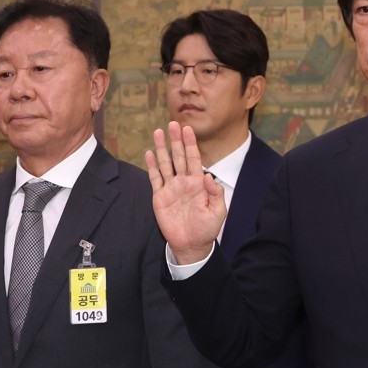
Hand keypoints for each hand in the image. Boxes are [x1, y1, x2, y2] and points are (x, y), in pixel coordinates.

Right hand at [146, 122, 225, 265]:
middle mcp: (184, 182)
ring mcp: (171, 188)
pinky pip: (155, 179)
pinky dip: (151, 166)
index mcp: (198, 183)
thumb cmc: (207, 229)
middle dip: (175, 140)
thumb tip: (208, 177)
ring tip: (157, 132)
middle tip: (172, 123)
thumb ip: (216, 194)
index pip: (194, 159)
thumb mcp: (218, 212)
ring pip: (165, 164)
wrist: (191, 244)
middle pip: (178, 156)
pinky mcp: (160, 197)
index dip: (190, 144)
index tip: (187, 129)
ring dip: (161, 148)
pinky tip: (149, 154)